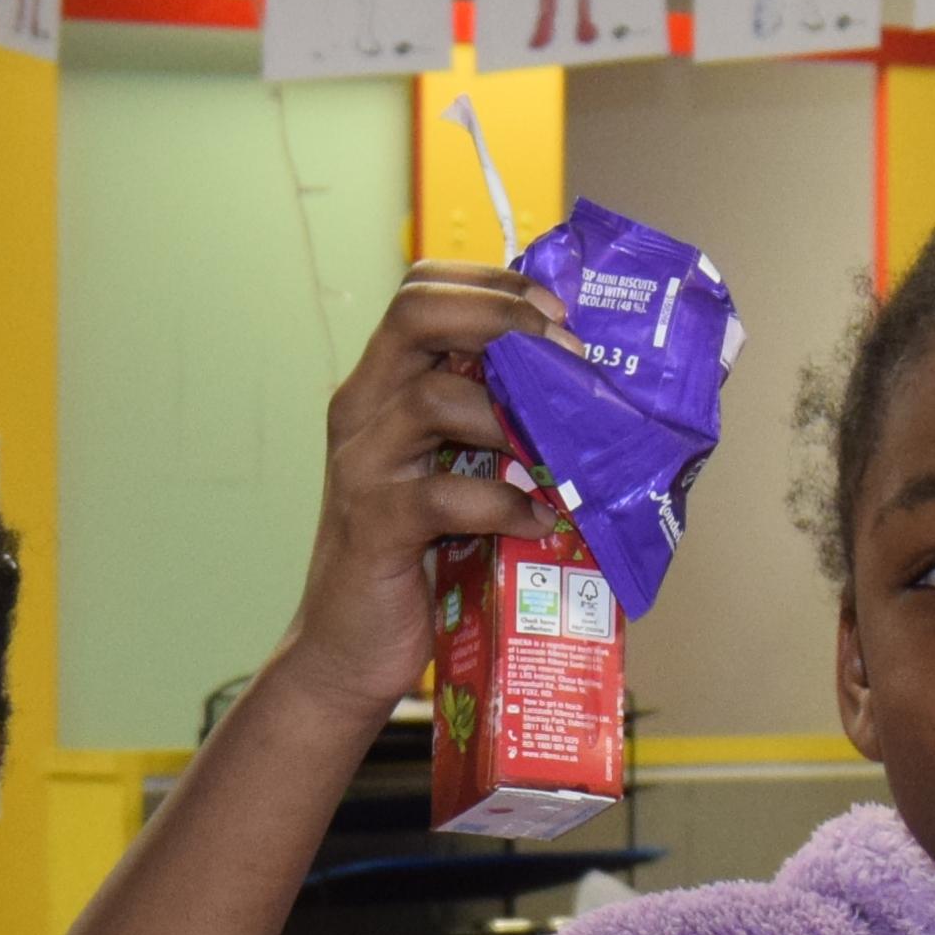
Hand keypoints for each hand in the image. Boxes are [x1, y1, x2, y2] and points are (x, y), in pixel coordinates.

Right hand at [270, 266, 565, 717]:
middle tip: (566, 350)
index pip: (420, 291)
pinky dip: (502, 504)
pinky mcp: (373, 527)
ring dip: (510, 416)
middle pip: (416, 315)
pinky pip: (443, 496)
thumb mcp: (449, 473)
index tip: (557, 309)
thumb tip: (587, 393)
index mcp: (381, 386)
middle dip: (502, 317)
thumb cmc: (413, 559)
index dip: (491, 284)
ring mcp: (362, 467)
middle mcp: (362, 411)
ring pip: (433, 398)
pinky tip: (540, 519)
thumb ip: (490, 426)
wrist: (347, 651)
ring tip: (559, 450)